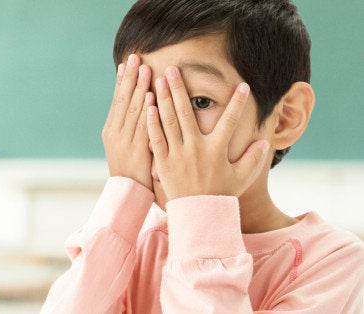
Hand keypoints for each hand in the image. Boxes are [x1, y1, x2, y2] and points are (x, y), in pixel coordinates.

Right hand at [103, 54, 154, 190]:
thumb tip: (140, 105)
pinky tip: (151, 96)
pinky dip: (147, 110)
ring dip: (139, 88)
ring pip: (133, 110)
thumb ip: (130, 127)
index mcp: (110, 131)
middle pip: (123, 100)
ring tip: (145, 69)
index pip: (117, 101)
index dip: (121, 81)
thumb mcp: (125, 146)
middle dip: (130, 78)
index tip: (126, 63)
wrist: (128, 195)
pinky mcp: (137, 151)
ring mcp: (125, 142)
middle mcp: (115, 133)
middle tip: (135, 57)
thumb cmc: (131, 170)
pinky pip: (143, 127)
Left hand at [146, 66, 269, 199]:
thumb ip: (253, 159)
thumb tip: (264, 142)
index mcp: (216, 151)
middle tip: (173, 68)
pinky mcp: (163, 162)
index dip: (237, 104)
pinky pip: (156, 138)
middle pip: (187, 112)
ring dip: (164, 98)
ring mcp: (177, 154)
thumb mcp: (241, 178)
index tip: (242, 86)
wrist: (197, 215)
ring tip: (158, 78)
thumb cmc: (220, 195)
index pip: (230, 122)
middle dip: (181, 88)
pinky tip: (148, 105)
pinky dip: (152, 121)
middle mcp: (195, 149)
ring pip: (169, 121)